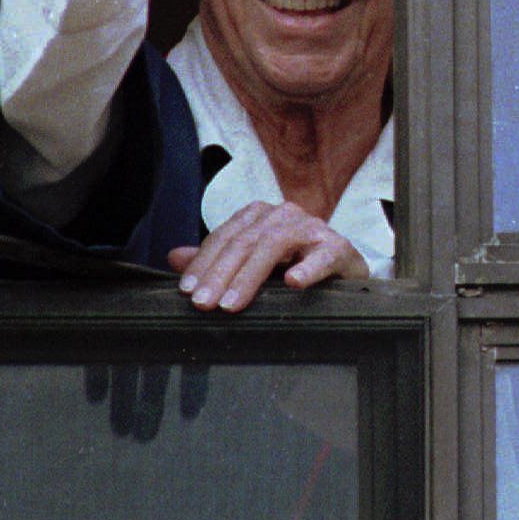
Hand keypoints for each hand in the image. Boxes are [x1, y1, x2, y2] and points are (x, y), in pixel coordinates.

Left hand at [167, 201, 370, 312]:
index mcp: (261, 216)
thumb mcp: (252, 266)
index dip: (204, 262)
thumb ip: (216, 260)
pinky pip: (323, 256)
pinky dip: (308, 268)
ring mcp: (314, 229)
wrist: (345, 273)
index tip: (187, 291)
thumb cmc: (294, 267)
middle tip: (204, 303)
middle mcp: (285, 215)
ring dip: (250, 276)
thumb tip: (173, 257)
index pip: (225, 236)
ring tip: (233, 304)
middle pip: (245, 241)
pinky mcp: (340, 247)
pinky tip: (293, 283)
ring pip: (275, 245)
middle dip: (221, 274)